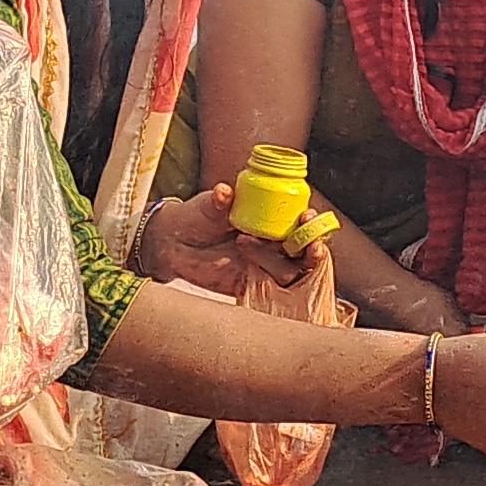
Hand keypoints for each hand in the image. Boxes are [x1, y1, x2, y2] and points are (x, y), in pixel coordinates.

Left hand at [134, 185, 317, 293]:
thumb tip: (223, 191)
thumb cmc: (196, 216)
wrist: (173, 244)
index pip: (299, 221)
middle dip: (312, 248)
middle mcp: (272, 244)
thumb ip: (218, 201)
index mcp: (270, 219)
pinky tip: (272, 289)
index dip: (309, 221)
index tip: (308, 216)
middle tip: (311, 246)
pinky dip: (275, 294)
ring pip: (290, 272)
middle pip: (302, 250)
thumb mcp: (208, 205)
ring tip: (273, 255)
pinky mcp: (250, 286)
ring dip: (289, 266)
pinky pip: (269, 294)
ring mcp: (263, 266)